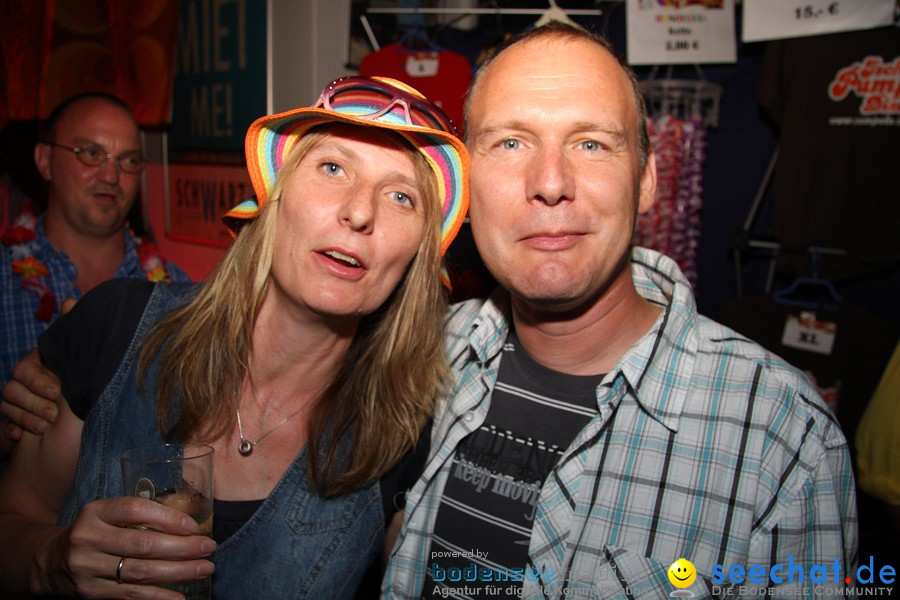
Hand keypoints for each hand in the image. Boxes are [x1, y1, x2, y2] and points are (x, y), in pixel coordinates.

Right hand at [2, 298, 76, 443]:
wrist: (75, 435)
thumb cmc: (84, 396)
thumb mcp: (84, 368)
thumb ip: (75, 338)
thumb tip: (68, 300)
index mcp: (43, 365)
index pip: (26, 365)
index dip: (38, 378)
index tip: (58, 391)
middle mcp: (28, 381)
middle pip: (12, 384)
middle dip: (34, 400)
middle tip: (54, 413)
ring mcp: (19, 402)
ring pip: (6, 403)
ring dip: (27, 416)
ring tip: (46, 426)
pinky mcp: (13, 423)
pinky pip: (3, 424)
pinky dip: (13, 430)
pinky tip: (21, 438)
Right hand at [44, 496, 215, 597]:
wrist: (51, 562)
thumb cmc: (94, 532)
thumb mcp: (106, 514)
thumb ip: (138, 515)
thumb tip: (188, 524)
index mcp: (95, 512)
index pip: (134, 509)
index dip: (167, 517)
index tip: (193, 526)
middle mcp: (88, 538)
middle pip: (142, 544)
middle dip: (181, 547)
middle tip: (208, 547)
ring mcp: (87, 568)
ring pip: (140, 572)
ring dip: (178, 572)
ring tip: (203, 568)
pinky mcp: (90, 593)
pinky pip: (131, 595)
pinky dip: (158, 596)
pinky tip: (180, 595)